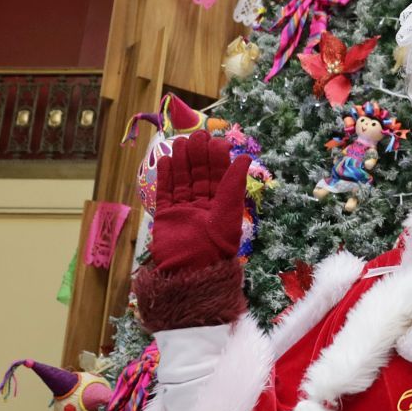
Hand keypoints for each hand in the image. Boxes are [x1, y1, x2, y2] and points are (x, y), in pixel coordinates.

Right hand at [132, 136, 251, 330]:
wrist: (192, 274)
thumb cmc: (216, 246)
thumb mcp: (229, 212)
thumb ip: (233, 184)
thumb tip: (245, 157)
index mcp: (221, 206)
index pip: (219, 177)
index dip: (217, 159)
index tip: (216, 141)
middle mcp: (202, 206)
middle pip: (199, 176)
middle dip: (198, 156)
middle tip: (196, 136)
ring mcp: (183, 210)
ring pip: (182, 181)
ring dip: (182, 162)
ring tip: (180, 143)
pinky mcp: (167, 216)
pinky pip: (166, 193)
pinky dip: (166, 177)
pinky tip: (167, 161)